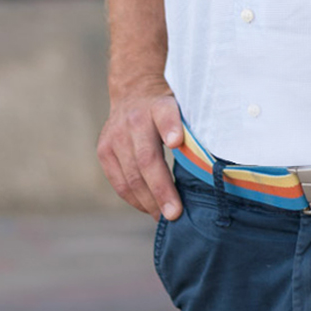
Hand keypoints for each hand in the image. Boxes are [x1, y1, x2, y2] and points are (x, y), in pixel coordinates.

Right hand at [97, 84, 183, 220]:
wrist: (133, 92)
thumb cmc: (166, 110)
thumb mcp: (182, 108)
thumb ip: (190, 132)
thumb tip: (207, 170)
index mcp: (160, 105)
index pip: (166, 115)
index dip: (171, 128)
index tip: (177, 141)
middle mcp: (135, 119)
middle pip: (147, 159)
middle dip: (161, 190)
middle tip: (175, 214)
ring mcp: (115, 135)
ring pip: (131, 176)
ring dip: (148, 202)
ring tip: (164, 218)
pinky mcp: (103, 150)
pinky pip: (119, 183)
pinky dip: (135, 200)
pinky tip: (149, 208)